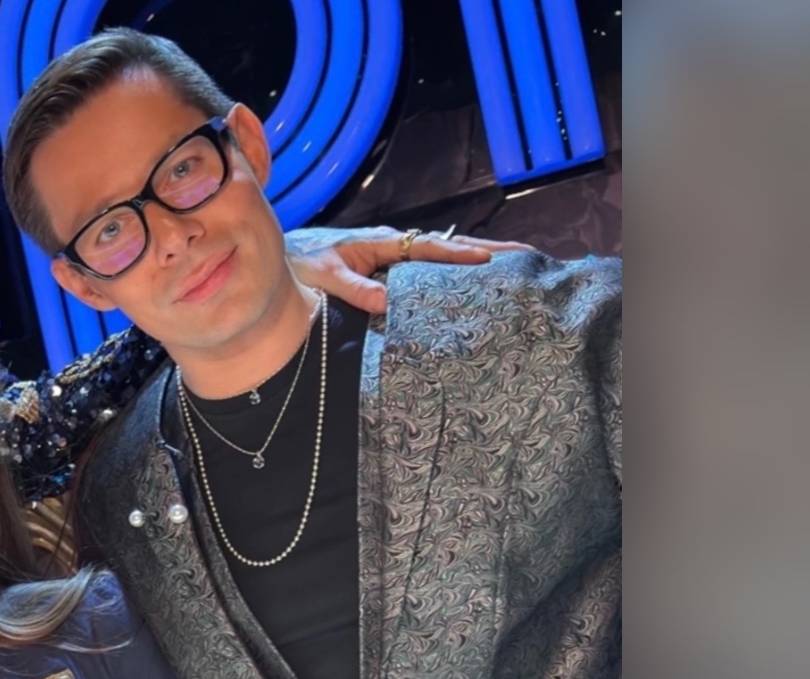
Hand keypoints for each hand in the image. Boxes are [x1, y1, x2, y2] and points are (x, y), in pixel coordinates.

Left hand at [286, 225, 532, 312]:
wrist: (285, 263)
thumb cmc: (301, 265)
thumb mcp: (323, 277)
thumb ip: (353, 288)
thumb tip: (386, 303)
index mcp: (381, 244)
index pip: (428, 248)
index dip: (457, 254)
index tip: (487, 261)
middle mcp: (396, 247)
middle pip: (449, 244)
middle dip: (487, 248)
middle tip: (525, 254)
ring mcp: (399, 258)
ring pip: (448, 254)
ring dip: (482, 256)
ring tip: (518, 264)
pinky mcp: (396, 271)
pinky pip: (435, 269)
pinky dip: (462, 270)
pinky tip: (482, 282)